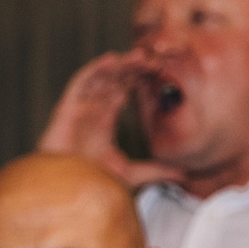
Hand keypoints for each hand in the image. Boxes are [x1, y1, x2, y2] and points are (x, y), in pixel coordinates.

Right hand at [37, 50, 182, 188]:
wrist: (63, 191)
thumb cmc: (89, 183)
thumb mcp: (130, 175)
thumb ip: (157, 171)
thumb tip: (186, 173)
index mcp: (104, 121)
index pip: (124, 91)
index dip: (140, 78)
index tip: (161, 69)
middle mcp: (91, 111)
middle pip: (114, 81)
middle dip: (133, 68)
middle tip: (155, 59)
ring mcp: (78, 108)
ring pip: (100, 78)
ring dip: (118, 65)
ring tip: (139, 56)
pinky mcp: (66, 109)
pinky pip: (79, 83)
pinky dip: (93, 70)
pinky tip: (111, 60)